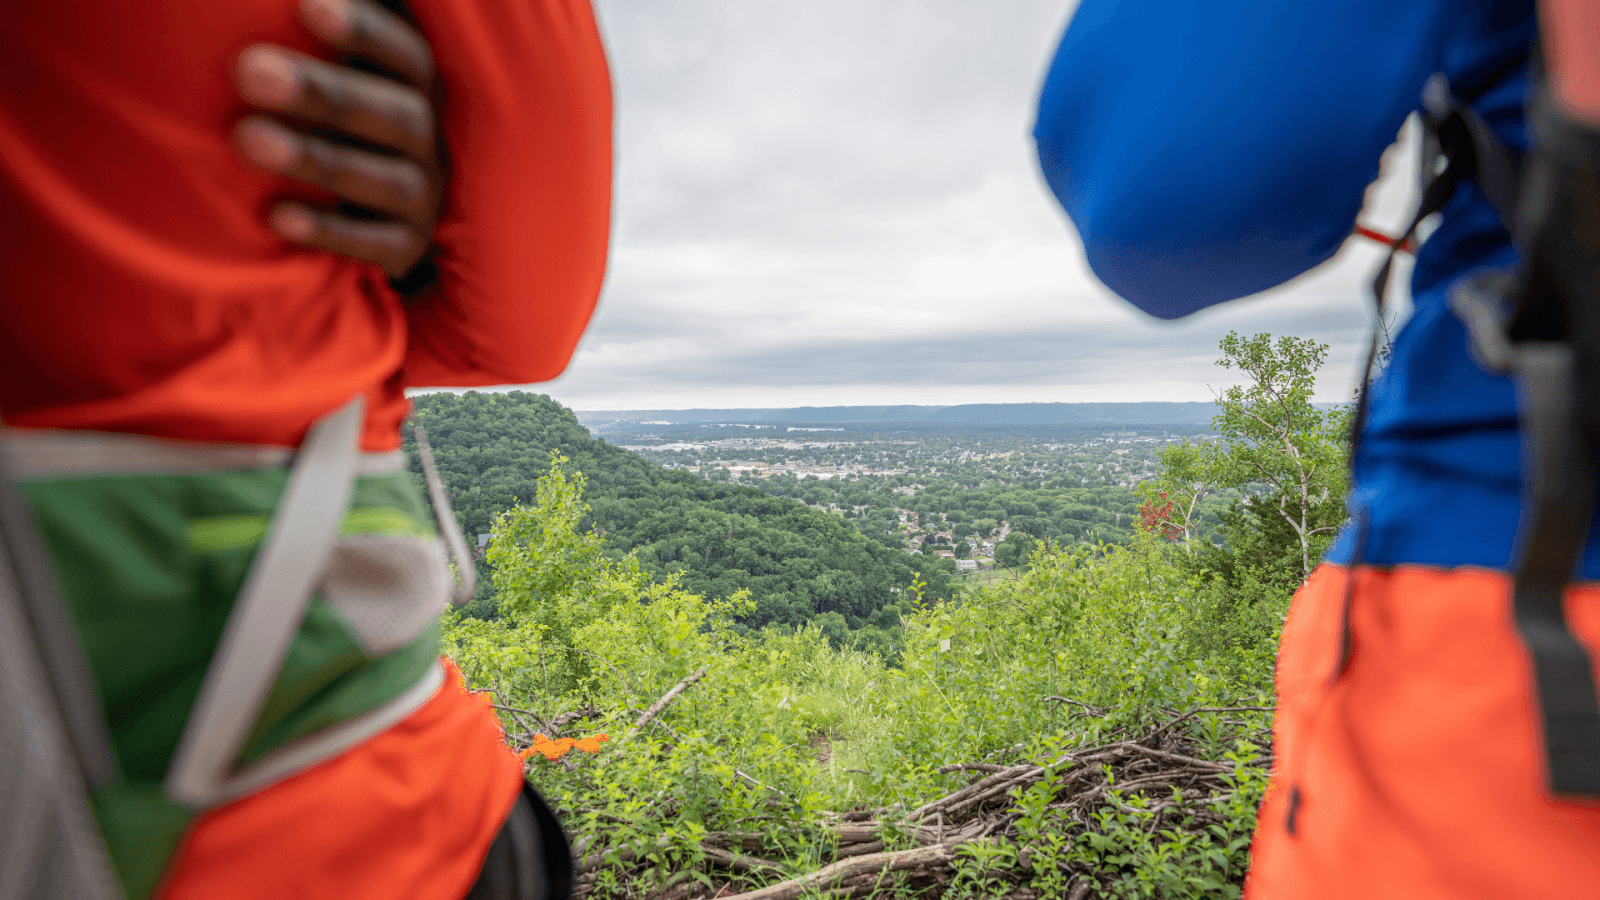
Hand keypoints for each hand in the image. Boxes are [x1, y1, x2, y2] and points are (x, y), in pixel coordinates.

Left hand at [233, 0, 441, 279]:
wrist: (364, 209)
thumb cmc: (329, 116)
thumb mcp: (338, 73)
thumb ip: (315, 40)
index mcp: (415, 86)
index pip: (407, 54)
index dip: (365, 31)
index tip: (305, 6)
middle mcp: (430, 138)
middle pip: (398, 115)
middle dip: (326, 94)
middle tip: (250, 72)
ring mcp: (424, 195)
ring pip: (391, 180)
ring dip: (319, 159)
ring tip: (247, 138)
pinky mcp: (408, 247)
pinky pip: (380, 244)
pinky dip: (330, 231)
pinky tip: (275, 216)